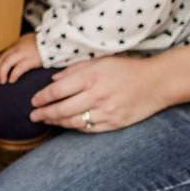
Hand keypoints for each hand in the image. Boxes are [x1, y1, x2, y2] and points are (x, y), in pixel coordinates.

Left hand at [0, 33, 41, 83]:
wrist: (54, 41)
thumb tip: (16, 58)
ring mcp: (24, 53)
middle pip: (2, 59)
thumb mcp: (29, 42)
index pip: (3, 54)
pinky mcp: (31, 60)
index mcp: (17, 44)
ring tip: (2, 81)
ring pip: (7, 63)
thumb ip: (22, 48)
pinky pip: (18, 68)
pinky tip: (12, 80)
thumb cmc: (44, 44)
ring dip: (2, 73)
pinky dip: (13, 75)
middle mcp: (18, 48)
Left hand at [28, 54, 168, 132]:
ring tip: (46, 121)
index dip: (42, 98)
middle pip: (61, 109)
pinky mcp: (114, 123)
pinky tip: (66, 125)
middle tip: (33, 116)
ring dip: (56, 123)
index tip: (33, 101)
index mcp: (91, 77)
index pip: (57, 91)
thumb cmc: (126, 68)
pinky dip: (75, 128)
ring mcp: (106, 112)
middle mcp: (97, 95)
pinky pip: (89, 129)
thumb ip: (74, 70)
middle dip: (44, 114)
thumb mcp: (100, 61)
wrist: (157, 82)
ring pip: (73, 122)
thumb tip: (52, 80)